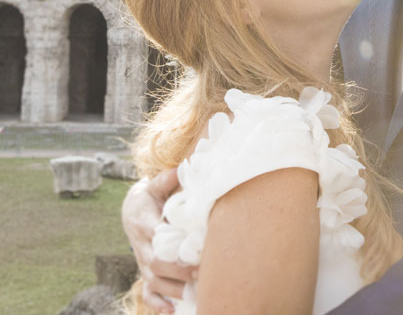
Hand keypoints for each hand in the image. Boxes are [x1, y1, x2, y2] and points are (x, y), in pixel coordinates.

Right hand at [122, 168, 198, 313]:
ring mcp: (142, 262)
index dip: (172, 244)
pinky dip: (157, 303)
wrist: (131, 212)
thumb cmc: (150, 197)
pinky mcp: (145, 272)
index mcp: (144, 223)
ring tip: (197, 292)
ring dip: (175, 289)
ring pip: (155, 282)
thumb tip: (180, 169)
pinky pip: (147, 293)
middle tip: (202, 271)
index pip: (156, 236)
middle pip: (157, 264)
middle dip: (179, 270)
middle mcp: (141, 247)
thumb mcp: (154, 186)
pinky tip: (172, 310)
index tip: (191, 246)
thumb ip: (166, 179)